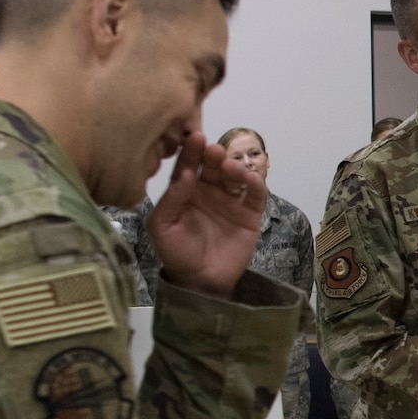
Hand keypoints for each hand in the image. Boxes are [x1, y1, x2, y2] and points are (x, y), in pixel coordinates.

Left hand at [147, 133, 264, 298]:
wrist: (201, 281)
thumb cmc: (176, 253)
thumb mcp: (161, 227)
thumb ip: (170, 200)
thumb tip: (186, 174)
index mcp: (185, 191)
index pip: (188, 165)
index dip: (191, 151)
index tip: (195, 137)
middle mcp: (208, 191)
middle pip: (213, 167)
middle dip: (214, 156)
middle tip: (215, 150)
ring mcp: (230, 202)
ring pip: (235, 177)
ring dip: (234, 168)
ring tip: (231, 168)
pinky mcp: (249, 214)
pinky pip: (255, 195)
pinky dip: (256, 184)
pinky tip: (251, 179)